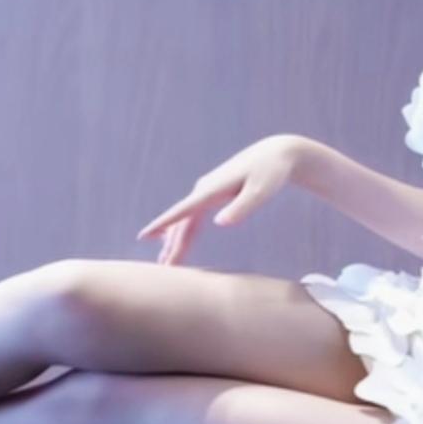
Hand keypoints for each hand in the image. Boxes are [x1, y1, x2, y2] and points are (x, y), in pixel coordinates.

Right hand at [135, 134, 304, 265]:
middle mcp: (205, 189)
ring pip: (187, 220)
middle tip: (163, 269)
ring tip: (165, 262)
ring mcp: (208, 190)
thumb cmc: (271, 173)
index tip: (144, 235)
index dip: (163, 223)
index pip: (184, 210)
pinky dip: (183, 229)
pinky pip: (193, 215)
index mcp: (213, 189)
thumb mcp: (261, 191)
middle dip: (172, 245)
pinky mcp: (214, 192)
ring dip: (175, 240)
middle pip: (183, 221)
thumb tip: (220, 223)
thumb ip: (242, 208)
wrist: (278, 154)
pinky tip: (171, 238)